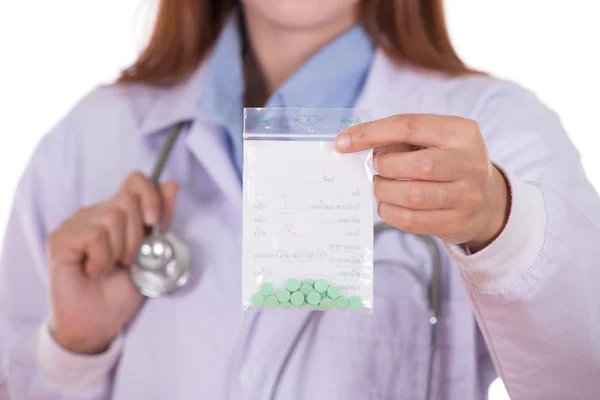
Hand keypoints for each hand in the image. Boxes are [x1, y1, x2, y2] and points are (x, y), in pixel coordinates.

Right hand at [47, 172, 178, 354]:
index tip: (156, 224)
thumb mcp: (152, 253)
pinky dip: (102, 258)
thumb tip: (172, 185)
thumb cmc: (121, 290)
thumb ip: (161, 220)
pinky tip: (93, 271)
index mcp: (119, 212)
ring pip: (112, 217)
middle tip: (127, 260)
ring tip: (110, 267)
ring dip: (119, 250)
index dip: (151, 196)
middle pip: (128, 199)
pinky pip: (94, 235)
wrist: (99, 322)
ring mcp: (75, 223)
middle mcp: (95, 212)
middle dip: (137, 236)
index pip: (136, 180)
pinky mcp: (60, 238)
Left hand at [334, 114, 509, 250]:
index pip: (409, 126)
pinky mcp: (457, 222)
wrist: (485, 200)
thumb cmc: (445, 161)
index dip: (371, 133)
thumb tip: (349, 143)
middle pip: (416, 165)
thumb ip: (398, 138)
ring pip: (413, 196)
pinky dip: (389, 212)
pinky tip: (387, 204)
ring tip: (380, 186)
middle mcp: (470, 163)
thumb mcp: (432, 140)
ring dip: (384, 191)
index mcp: (462, 132)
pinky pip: (412, 220)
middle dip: (384, 167)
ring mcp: (467, 196)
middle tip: (375, 169)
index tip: (342, 142)